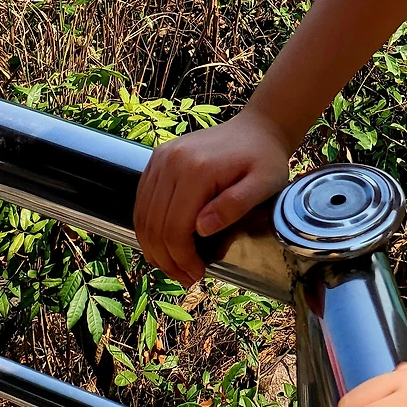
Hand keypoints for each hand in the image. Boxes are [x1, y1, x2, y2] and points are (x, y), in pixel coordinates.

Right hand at [133, 107, 289, 285]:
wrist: (257, 129)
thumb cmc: (264, 160)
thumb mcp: (264, 184)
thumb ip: (235, 205)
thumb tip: (202, 228)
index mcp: (197, 169)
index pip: (174, 228)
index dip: (181, 259)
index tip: (196, 275)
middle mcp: (172, 161)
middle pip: (154, 225)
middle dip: (166, 260)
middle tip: (185, 277)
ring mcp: (161, 157)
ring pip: (143, 216)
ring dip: (154, 248)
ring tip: (174, 265)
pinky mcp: (158, 158)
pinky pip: (142, 200)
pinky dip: (148, 227)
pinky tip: (165, 243)